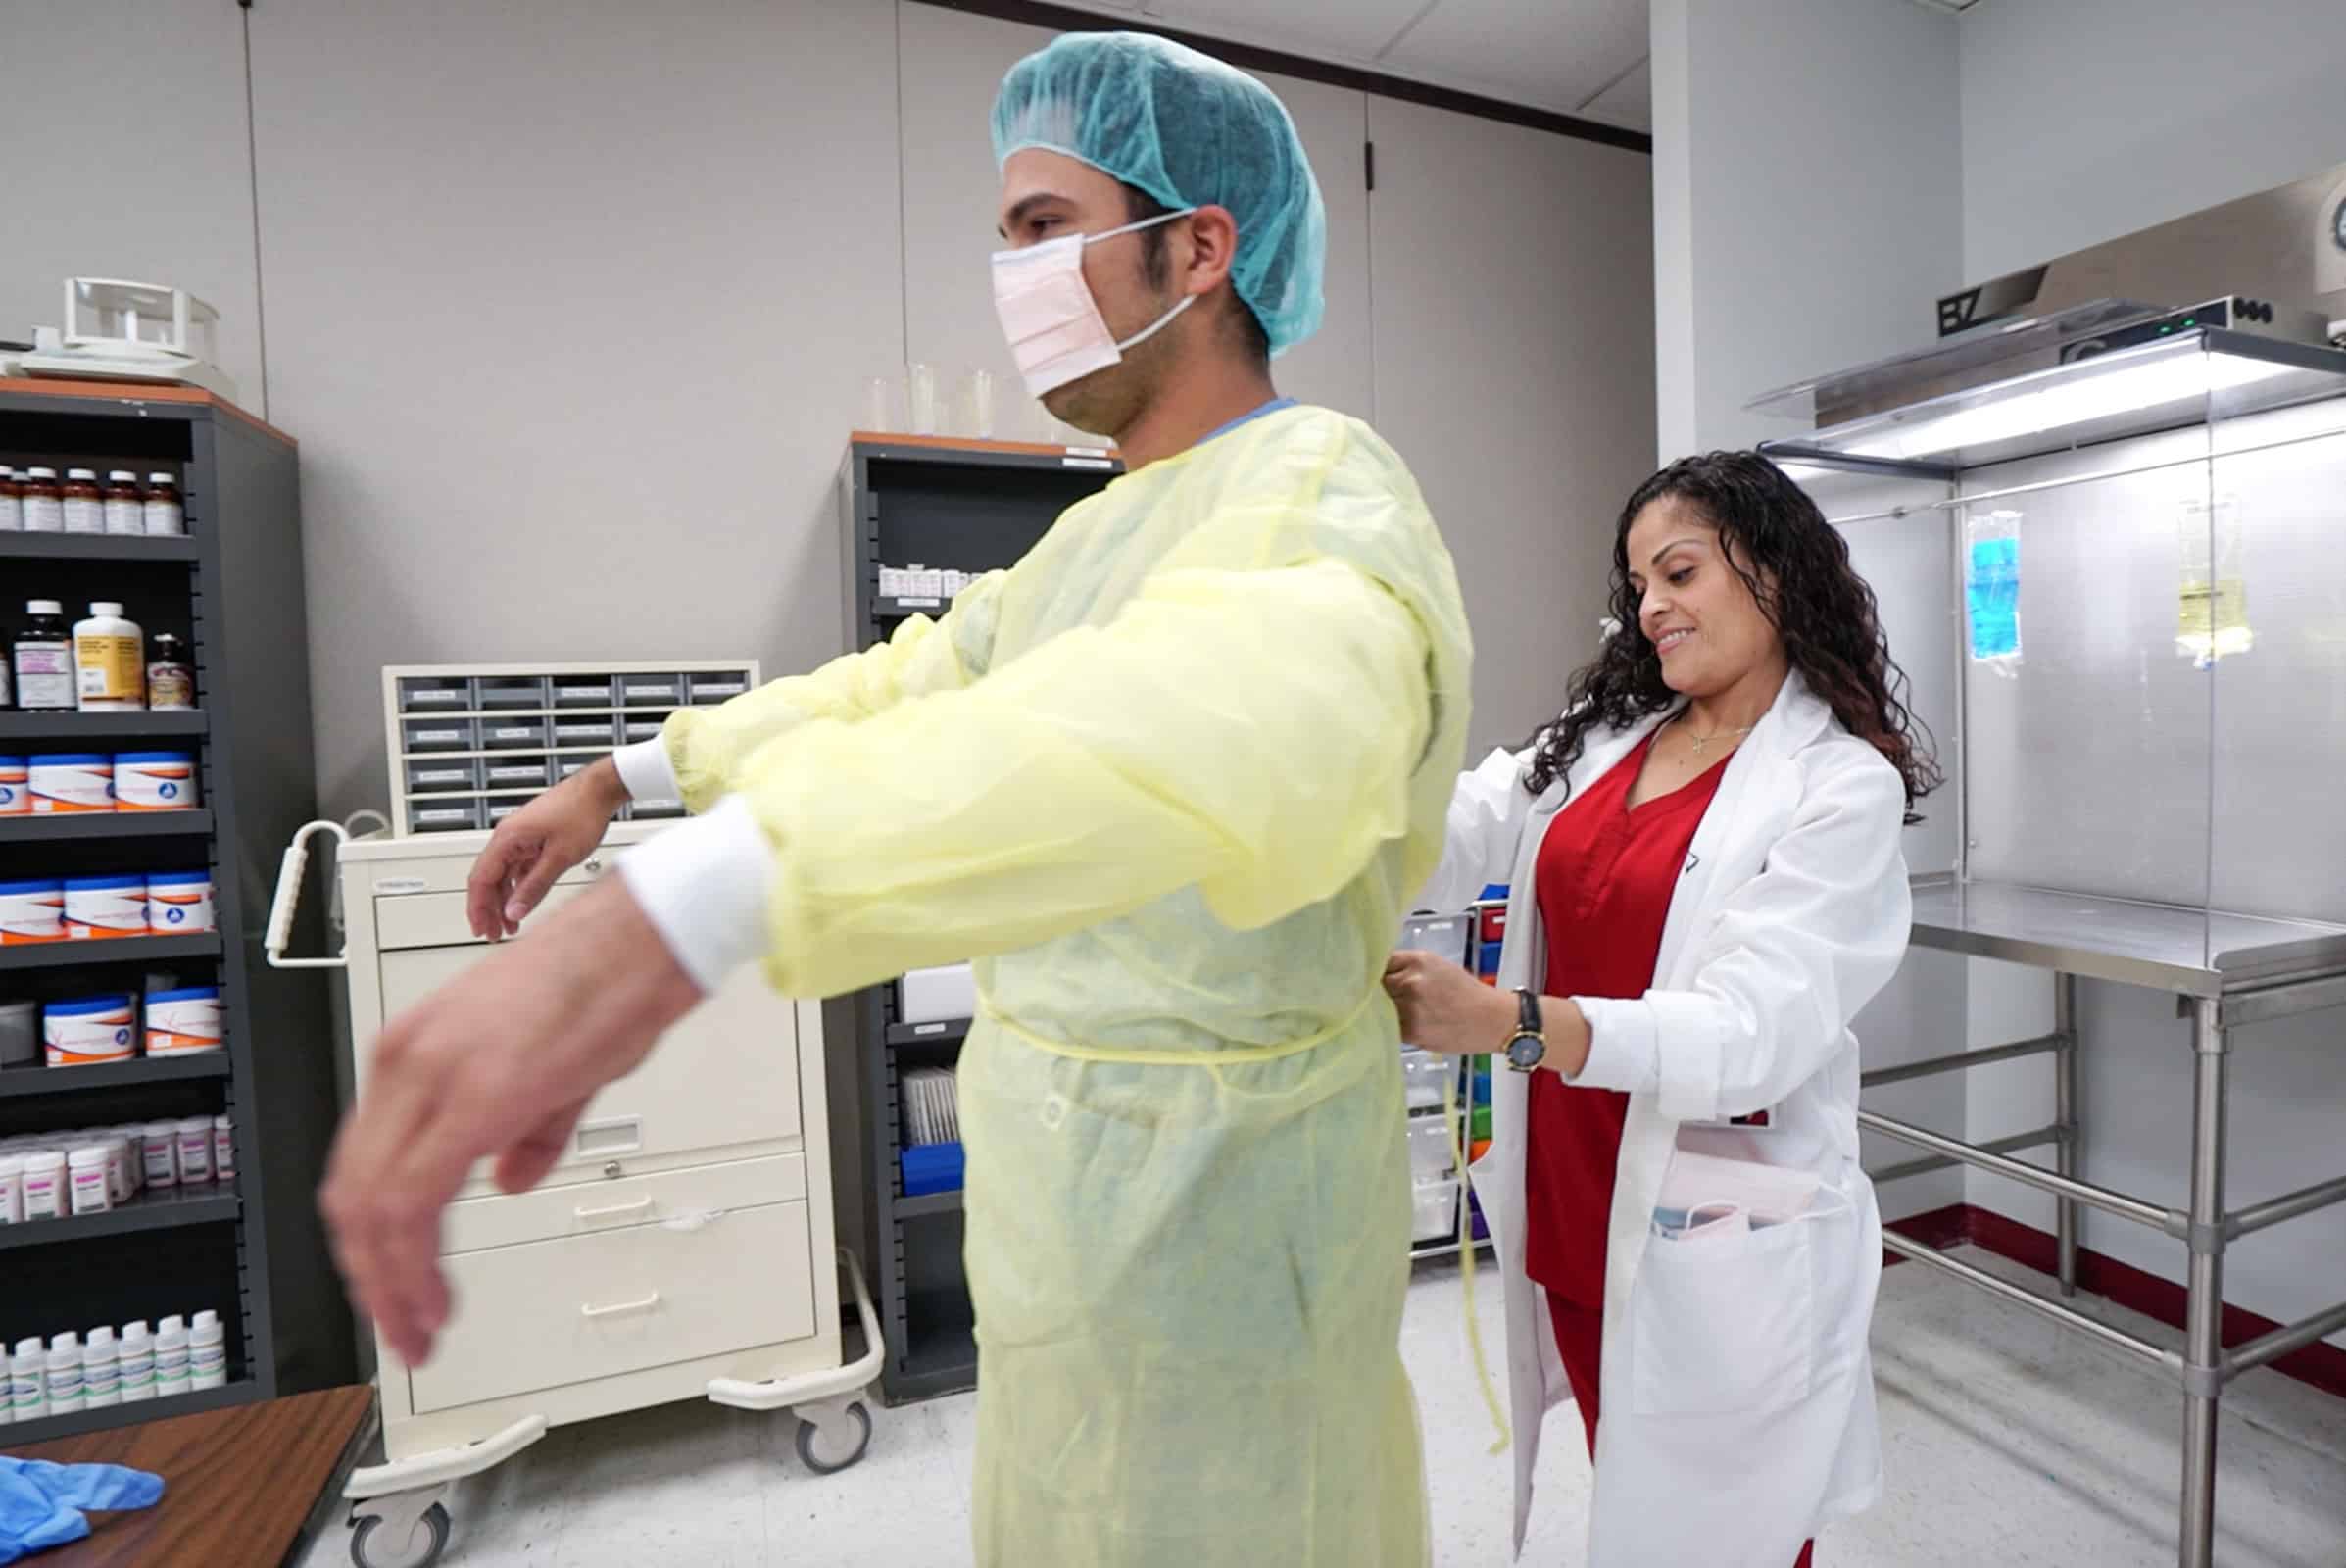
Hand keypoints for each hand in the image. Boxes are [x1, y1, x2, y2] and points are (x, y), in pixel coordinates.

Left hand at [320, 879, 700, 1365]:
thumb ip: (523, 1133)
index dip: (368, 1240)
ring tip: (418, 1327)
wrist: (642, 939)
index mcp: (413, 1053)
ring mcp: (431, 1077)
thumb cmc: (605, 983)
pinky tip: (434, 1296)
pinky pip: (411, 1201)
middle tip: (399, 1326)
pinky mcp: (473, 1100)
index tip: (391, 1287)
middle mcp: (405, 1063)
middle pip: (350, 1196)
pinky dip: (412, 1264)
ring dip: (388, 1284)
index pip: (360, 1164)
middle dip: (370, 1278)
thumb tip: (506, 1180)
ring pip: (370, 1208)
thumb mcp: (551, 1069)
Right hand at [465, 758, 629, 939]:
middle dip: (489, 909)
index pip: (481, 879)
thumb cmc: (582, 812)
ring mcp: (521, 837)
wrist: (600, 790)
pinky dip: (518, 887)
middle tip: (493, 934)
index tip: (480, 929)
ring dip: (505, 900)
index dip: (478, 908)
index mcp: (507, 838)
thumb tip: (514, 910)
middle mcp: (508, 836)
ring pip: (503, 875)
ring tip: (509, 925)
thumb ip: (535, 886)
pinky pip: (518, 868)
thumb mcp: (559, 857)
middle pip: (489, 878)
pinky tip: (523, 903)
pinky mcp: (533, 838)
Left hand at [1383, 949, 1515, 1056]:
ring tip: (1412, 1011)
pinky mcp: (1410, 1031)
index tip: (1381, 977)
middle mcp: (1411, 982)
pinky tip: (1414, 1023)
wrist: (1489, 1019)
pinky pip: (1390, 1025)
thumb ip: (1406, 967)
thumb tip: (1377, 971)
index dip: (1381, 971)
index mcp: (1418, 961)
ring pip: (1380, 1007)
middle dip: (1384, 990)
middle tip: (1399, 996)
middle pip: (1377, 984)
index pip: (1381, 962)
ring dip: (1388, 1009)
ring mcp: (1409, 1008)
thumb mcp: (1436, 965)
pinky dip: (1396, 1025)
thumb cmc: (1466, 993)